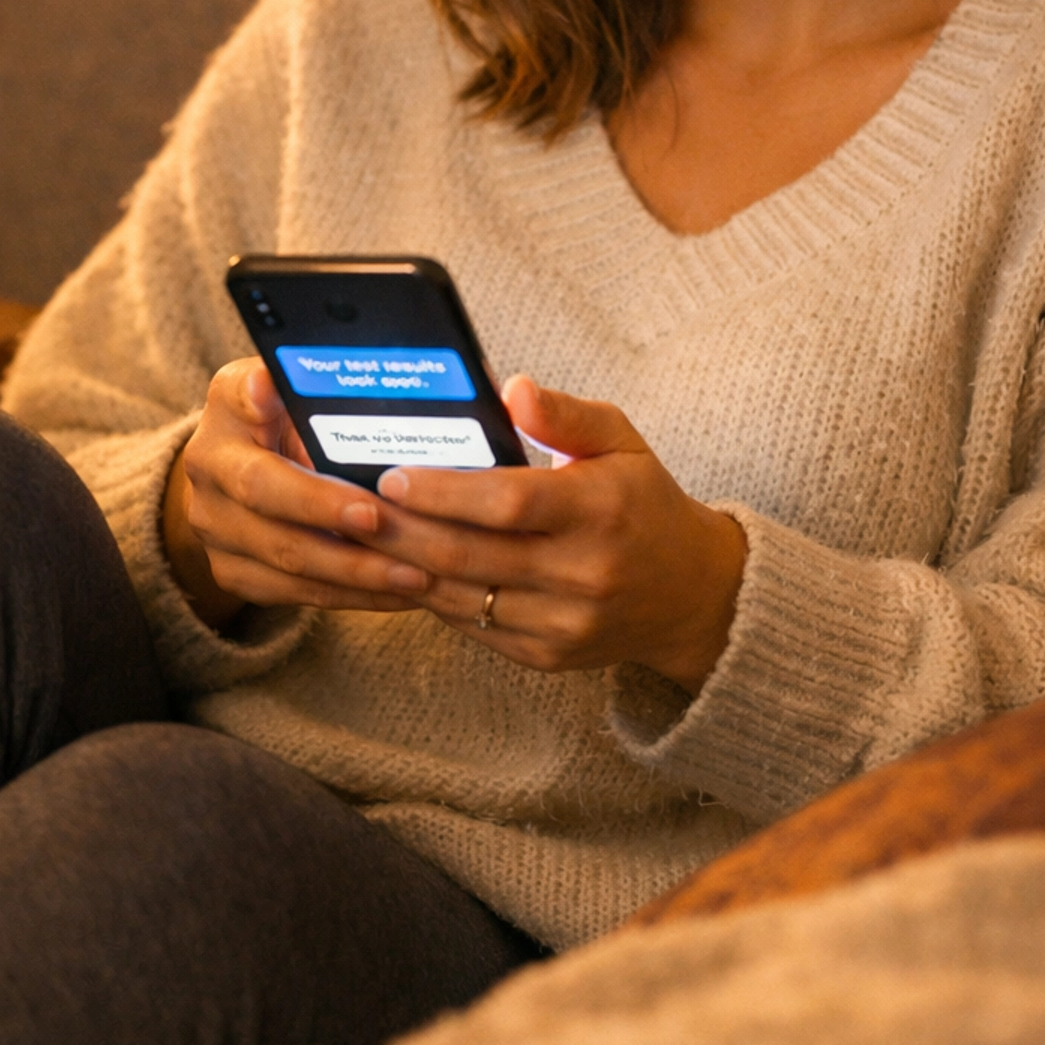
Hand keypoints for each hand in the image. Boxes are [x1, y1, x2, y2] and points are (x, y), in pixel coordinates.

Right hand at [163, 358, 430, 627]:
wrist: (248, 473)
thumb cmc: (299, 420)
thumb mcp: (306, 387)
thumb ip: (333, 382)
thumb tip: (407, 378)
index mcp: (229, 405)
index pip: (239, 394)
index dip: (255, 396)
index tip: (272, 392)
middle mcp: (207, 465)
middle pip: (262, 492)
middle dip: (324, 509)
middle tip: (381, 519)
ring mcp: (213, 525)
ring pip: (283, 555)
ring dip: (354, 569)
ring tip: (414, 574)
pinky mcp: (232, 571)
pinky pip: (296, 592)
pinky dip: (352, 596)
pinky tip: (400, 594)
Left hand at [367, 376, 744, 686]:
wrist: (691, 595)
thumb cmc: (643, 502)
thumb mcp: (621, 441)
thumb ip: (564, 414)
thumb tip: (508, 388)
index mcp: (601, 510)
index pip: (509, 502)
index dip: (444, 492)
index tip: (393, 477)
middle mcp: (585, 573)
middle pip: (472, 554)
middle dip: (404, 531)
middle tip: (353, 507)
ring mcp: (566, 623)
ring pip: (464, 598)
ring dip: (406, 568)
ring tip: (363, 537)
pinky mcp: (548, 657)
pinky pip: (474, 627)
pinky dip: (434, 598)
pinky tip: (404, 569)